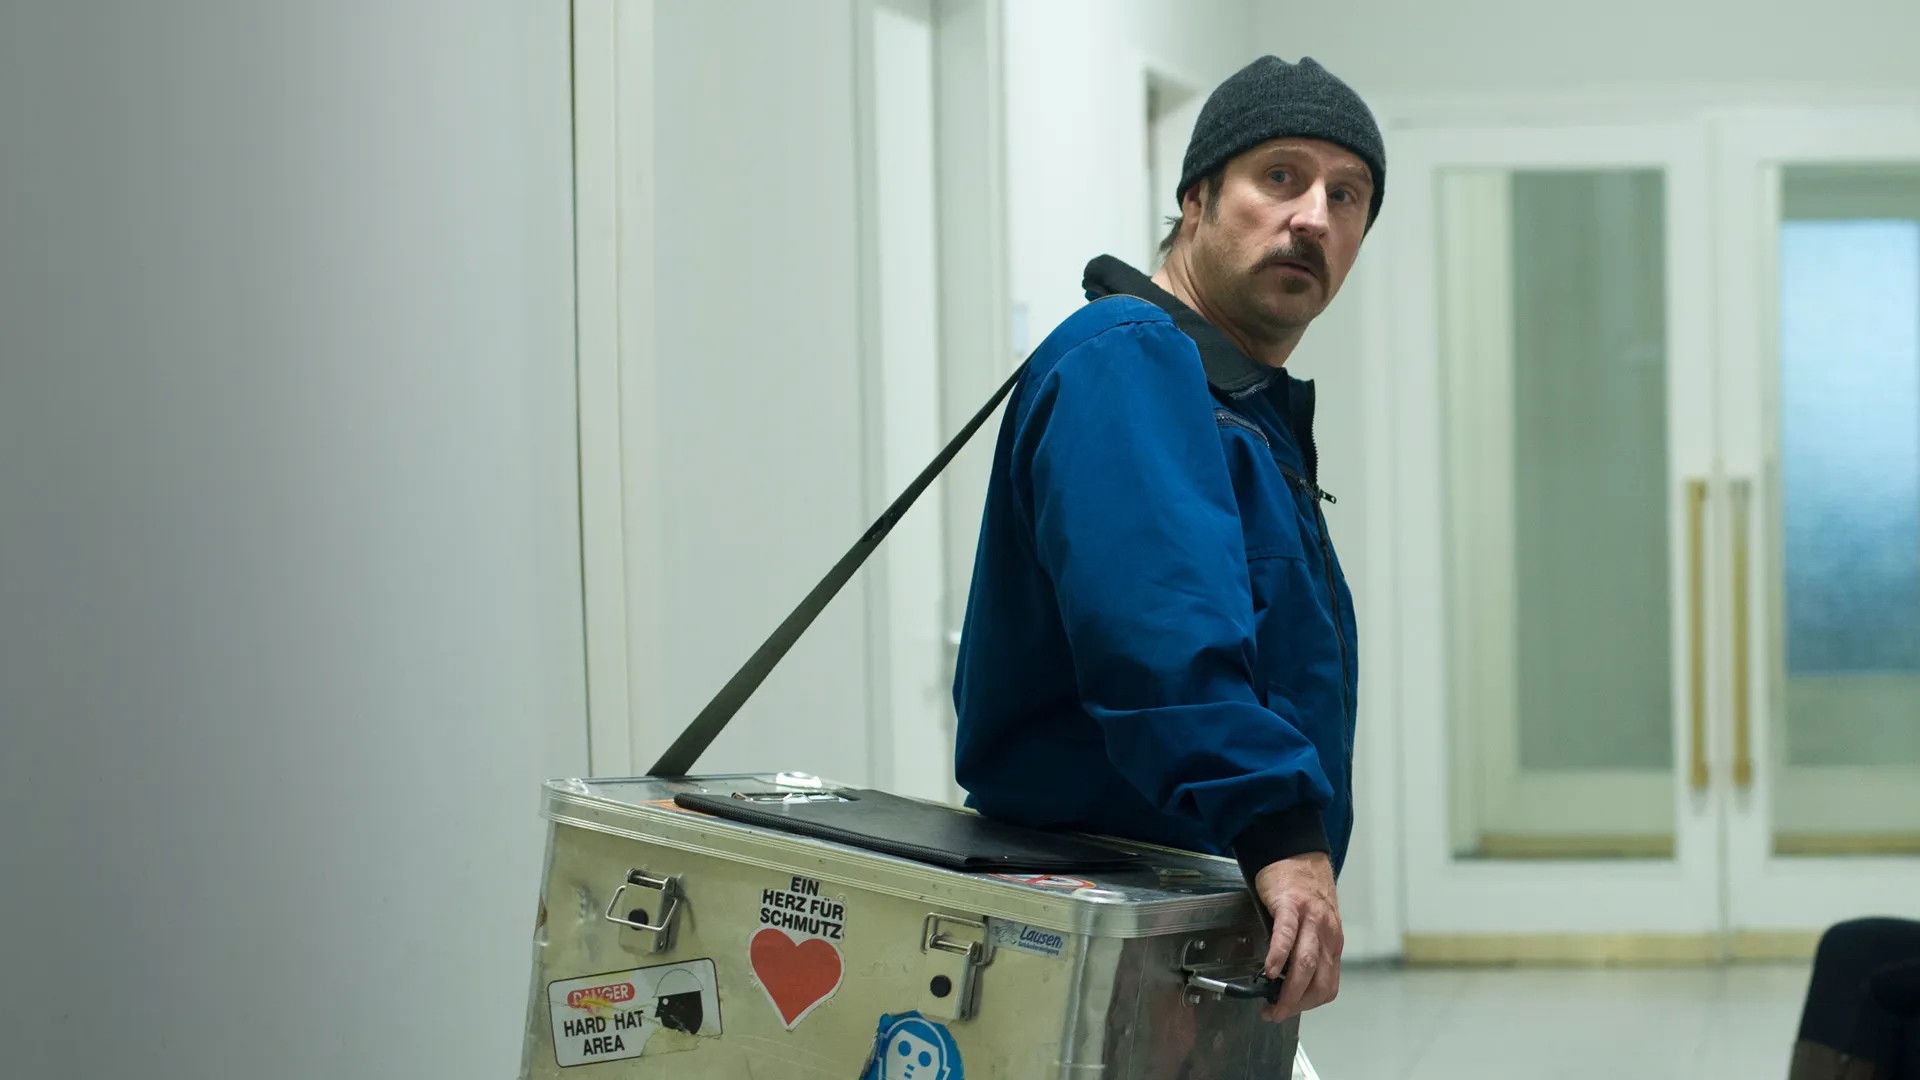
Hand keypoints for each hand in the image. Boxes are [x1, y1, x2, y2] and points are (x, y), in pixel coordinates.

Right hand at [1252, 852, 1341, 1021]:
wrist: (1297, 850)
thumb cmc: (1303, 888)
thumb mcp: (1314, 924)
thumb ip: (1306, 949)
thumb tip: (1288, 979)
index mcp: (1331, 942)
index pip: (1327, 985)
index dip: (1307, 1004)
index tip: (1287, 1011)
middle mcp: (1326, 933)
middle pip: (1318, 981)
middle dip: (1296, 1004)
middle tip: (1275, 1014)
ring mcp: (1311, 918)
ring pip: (1306, 964)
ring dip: (1288, 990)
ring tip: (1271, 1002)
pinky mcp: (1291, 903)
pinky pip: (1286, 934)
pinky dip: (1279, 956)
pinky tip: (1269, 969)